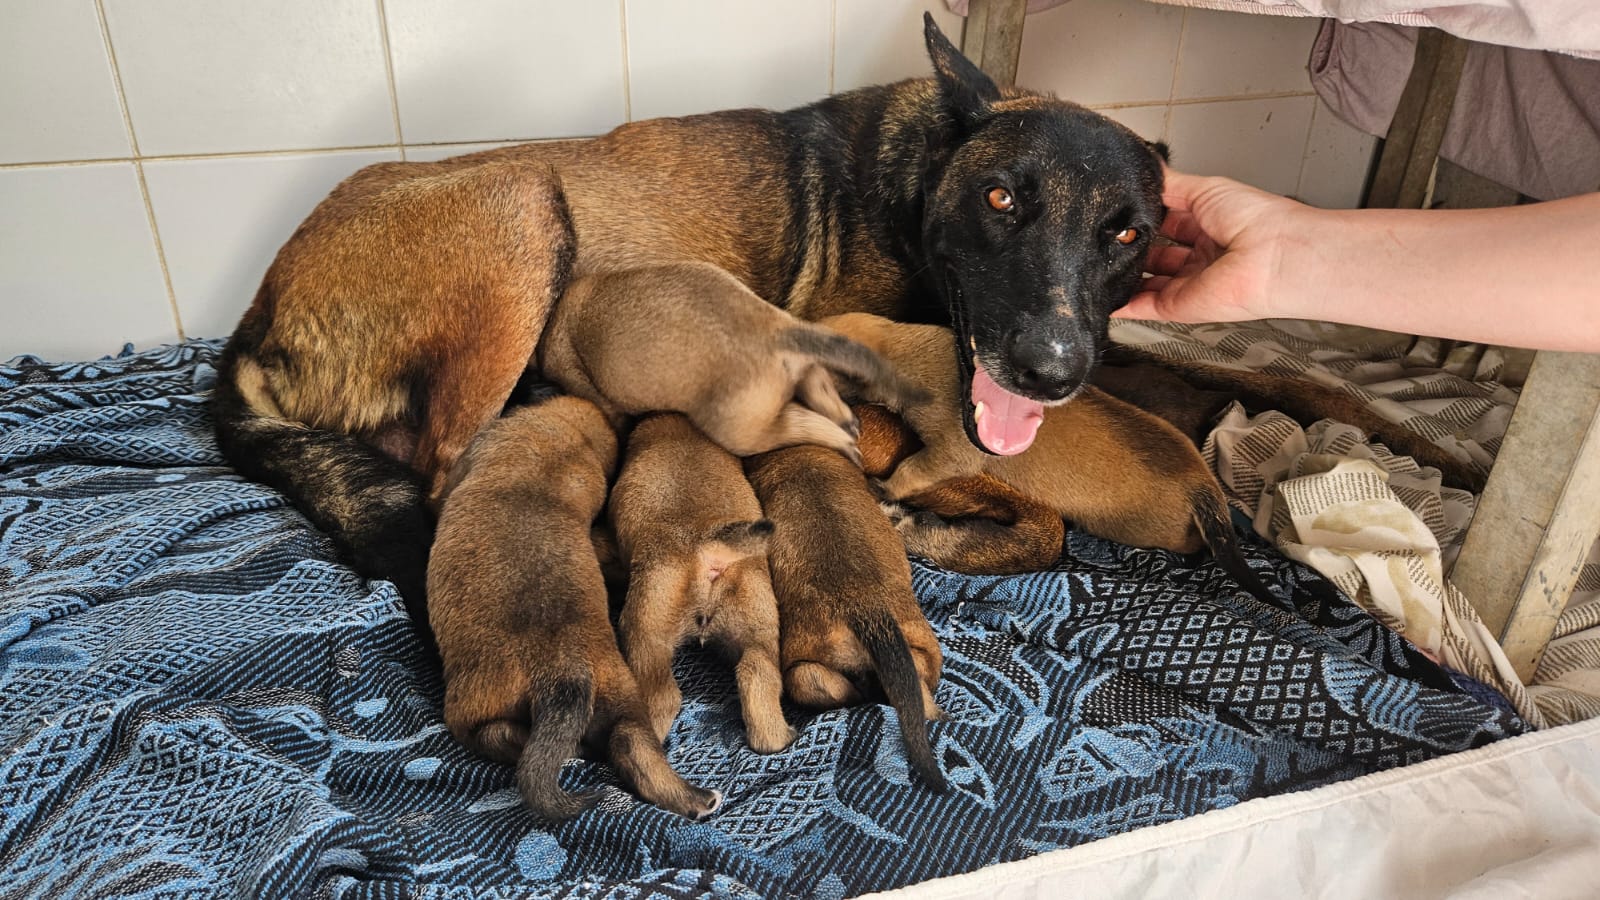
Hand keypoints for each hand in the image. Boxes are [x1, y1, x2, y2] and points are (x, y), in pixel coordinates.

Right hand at [1116, 169, 1309, 323]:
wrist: (1274, 256)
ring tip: (1098, 259)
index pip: (1167, 223)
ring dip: (1123, 273)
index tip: (1118, 213)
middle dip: (1130, 245)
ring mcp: (1189, 282)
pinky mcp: (1179, 306)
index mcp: (1210, 226)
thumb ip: (1169, 185)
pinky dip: (1122, 304)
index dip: (1143, 218)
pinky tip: (1104, 295)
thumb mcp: (1205, 188)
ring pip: (1145, 281)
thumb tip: (1144, 171)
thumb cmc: (1257, 219)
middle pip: (1154, 253)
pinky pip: (1143, 307)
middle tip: (1105, 235)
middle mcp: (1200, 256)